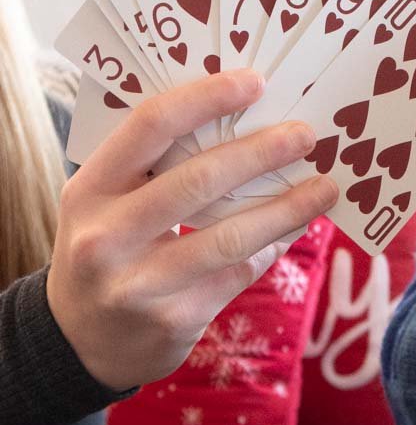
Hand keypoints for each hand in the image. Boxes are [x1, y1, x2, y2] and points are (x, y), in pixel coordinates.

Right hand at [47, 69, 337, 391]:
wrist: (81, 342)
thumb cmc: (106, 250)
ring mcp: (140, 284)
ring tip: (325, 188)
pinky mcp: (175, 320)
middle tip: (306, 134)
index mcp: (90, 190)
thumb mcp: (105, 203)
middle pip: (200, 181)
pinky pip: (239, 273)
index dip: (206, 98)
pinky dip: (273, 246)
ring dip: (288, 208)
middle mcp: (107, 236)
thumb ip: (152, 166)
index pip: (150, 127)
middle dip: (262, 153)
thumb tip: (241, 118)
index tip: (255, 82)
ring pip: (231, 236)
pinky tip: (295, 228)